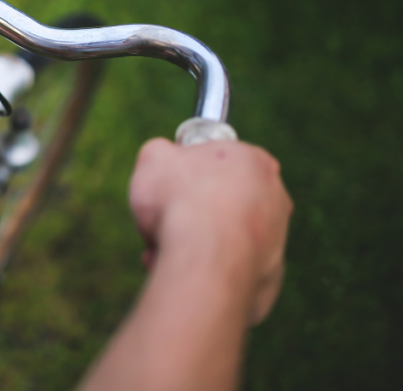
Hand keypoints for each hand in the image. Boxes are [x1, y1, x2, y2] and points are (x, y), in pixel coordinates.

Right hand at [130, 138, 292, 323]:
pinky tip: (180, 270)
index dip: (185, 173)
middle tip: (162, 221)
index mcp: (253, 160)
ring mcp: (277, 239)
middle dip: (189, 213)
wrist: (204, 257)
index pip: (216, 161)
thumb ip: (161, 152)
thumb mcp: (153, 157)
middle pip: (221, 202)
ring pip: (223, 239)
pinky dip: (205, 270)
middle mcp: (275, 197)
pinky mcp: (269, 277)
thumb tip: (163, 160)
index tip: (166, 186)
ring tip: (163, 250)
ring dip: (192, 244)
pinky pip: (227, 269)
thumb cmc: (179, 200)